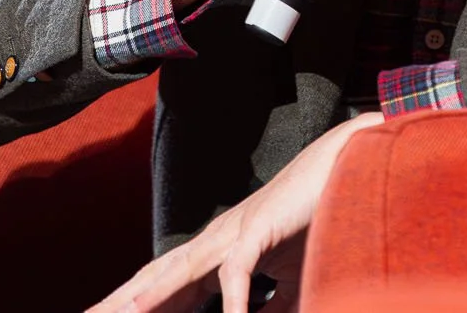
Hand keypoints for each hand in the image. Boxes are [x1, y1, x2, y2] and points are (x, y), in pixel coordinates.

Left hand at [88, 112, 384, 312]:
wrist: (345, 167)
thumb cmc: (315, 220)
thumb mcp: (290, 280)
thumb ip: (272, 306)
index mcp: (215, 255)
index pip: (165, 288)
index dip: (137, 306)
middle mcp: (214, 242)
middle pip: (156, 279)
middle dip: (120, 303)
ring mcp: (233, 234)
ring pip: (181, 273)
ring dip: (150, 297)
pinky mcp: (259, 230)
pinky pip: (238, 272)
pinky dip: (231, 302)